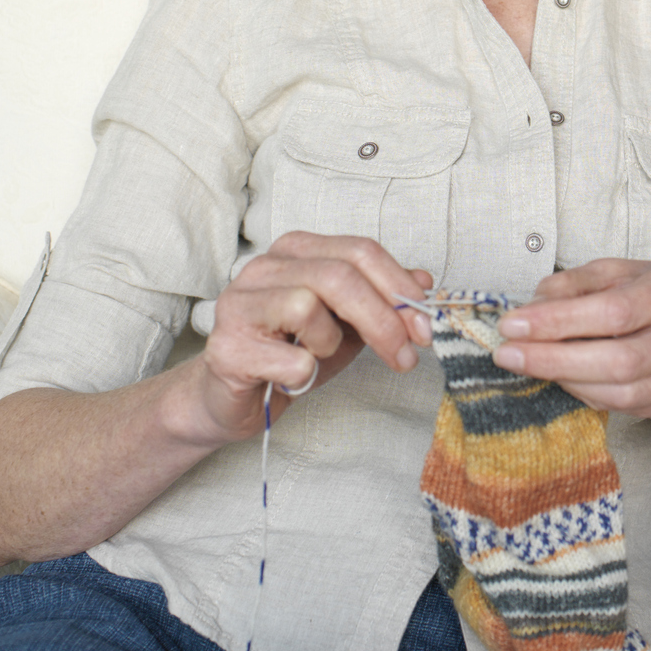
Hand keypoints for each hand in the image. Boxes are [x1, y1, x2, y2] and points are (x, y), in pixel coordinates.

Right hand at [189, 232, 432, 445]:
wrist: (234, 399)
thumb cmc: (290, 353)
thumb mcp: (346, 324)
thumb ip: (380, 299)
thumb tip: (424, 281)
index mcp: (297, 251)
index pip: (359, 251)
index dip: (399, 287)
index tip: (424, 326)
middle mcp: (264, 267)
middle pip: (339, 276)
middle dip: (383, 320)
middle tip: (407, 355)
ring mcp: (238, 303)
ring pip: (307, 306)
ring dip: (329, 344)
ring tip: (317, 358)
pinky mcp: (226, 347)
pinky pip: (288, 357)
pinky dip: (304, 374)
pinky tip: (293, 378)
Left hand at [489, 258, 650, 420]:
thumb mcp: (628, 274)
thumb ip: (582, 282)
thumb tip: (535, 302)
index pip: (615, 309)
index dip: (559, 320)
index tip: (514, 324)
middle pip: (618, 359)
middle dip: (553, 358)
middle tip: (508, 353)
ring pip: (619, 391)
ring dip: (565, 379)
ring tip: (529, 363)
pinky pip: (622, 406)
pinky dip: (585, 393)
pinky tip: (563, 377)